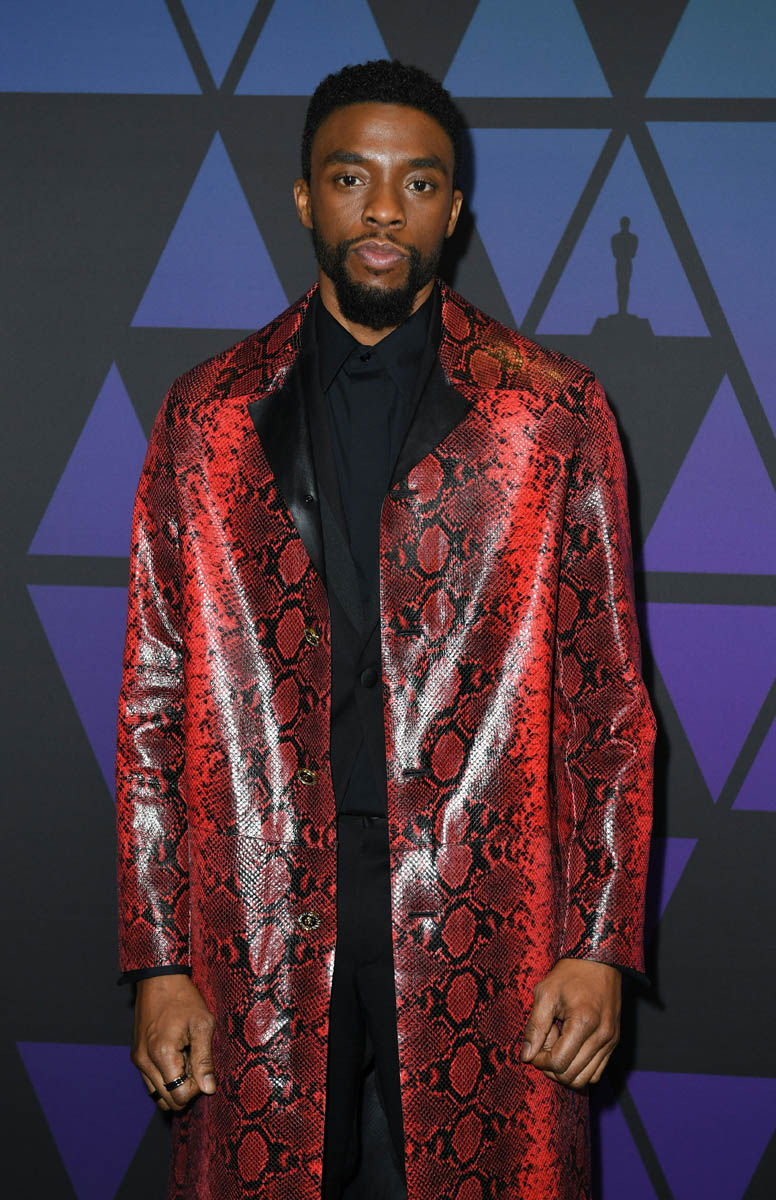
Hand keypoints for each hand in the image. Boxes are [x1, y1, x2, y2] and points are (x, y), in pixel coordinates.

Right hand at [131, 974, 216, 1110]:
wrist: (159, 979)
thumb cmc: (183, 998)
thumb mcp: (202, 1025)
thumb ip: (204, 1060)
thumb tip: (208, 1089)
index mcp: (162, 1055)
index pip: (179, 1096)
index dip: (196, 1088)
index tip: (203, 1068)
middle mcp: (145, 1062)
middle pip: (167, 1100)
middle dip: (185, 1088)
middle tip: (196, 1063)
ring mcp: (138, 1059)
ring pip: (157, 1094)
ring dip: (174, 1085)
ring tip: (187, 1060)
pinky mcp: (136, 1056)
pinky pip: (150, 1081)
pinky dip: (165, 1078)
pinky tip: (177, 1057)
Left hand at [519, 958, 620, 1088]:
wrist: (598, 961)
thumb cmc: (569, 974)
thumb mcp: (545, 994)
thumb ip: (535, 1027)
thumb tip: (526, 1056)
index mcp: (583, 1023)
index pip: (559, 1064)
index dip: (541, 1061)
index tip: (535, 1047)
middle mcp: (602, 1036)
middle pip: (572, 1076)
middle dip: (552, 1066)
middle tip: (546, 1043)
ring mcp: (611, 1041)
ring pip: (585, 1079)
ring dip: (566, 1069)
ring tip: (558, 1044)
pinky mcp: (614, 1042)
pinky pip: (596, 1071)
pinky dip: (580, 1068)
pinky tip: (570, 1047)